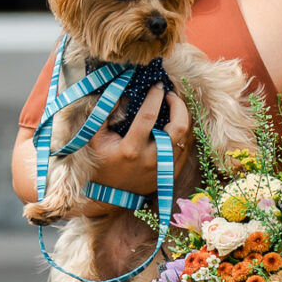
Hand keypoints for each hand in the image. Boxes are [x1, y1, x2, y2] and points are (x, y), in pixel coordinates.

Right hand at [75, 83, 191, 216]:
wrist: (111, 196)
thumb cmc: (103, 163)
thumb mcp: (95, 139)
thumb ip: (103, 115)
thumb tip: (119, 94)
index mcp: (131, 149)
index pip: (148, 116)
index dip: (155, 97)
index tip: (157, 85)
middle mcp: (151, 159)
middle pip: (178, 126)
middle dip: (179, 105)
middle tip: (170, 95)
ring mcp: (164, 168)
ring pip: (186, 137)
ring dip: (183, 117)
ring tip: (175, 105)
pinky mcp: (172, 174)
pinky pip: (186, 148)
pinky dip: (184, 132)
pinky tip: (177, 123)